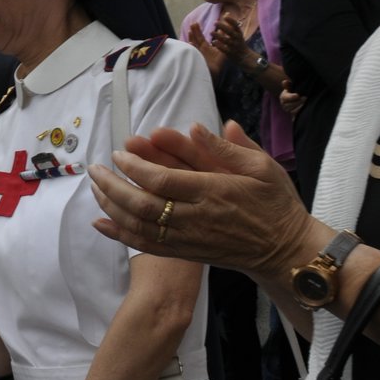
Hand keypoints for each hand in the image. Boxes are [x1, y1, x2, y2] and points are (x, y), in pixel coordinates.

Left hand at [89, 121, 314, 274]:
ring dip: (112, 206)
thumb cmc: (275, 203)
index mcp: (214, 191)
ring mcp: (188, 238)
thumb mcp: (263, 167)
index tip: (119, 153)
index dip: (135, 167)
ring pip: (139, 225)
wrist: (284, 250)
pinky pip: (145, 245)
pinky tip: (101, 222)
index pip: (163, 180)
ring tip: (95, 187)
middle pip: (142, 203)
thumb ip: (229, 147)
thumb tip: (197, 126)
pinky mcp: (184, 253)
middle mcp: (196, 217)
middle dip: (113, 185)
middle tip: (95, 169)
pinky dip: (120, 234)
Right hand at [185, 22, 223, 72]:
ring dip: (192, 38)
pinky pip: (195, 53)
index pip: (200, 38)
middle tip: (193, 23)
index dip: (197, 31)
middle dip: (194, 32)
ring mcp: (199, 55)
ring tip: (190, 31)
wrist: (216, 73)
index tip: (195, 24)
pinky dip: (193, 48)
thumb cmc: (218, 62)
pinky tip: (190, 44)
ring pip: (194, 45)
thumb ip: (221, 38)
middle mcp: (200, 51)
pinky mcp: (199, 60)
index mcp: (204, 48)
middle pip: (196, 40)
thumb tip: (224, 30)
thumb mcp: (221, 48)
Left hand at [210, 15, 251, 68]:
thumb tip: (227, 13)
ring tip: (210, 32)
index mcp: (239, 33)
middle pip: (230, 32)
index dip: (231, 20)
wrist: (245, 57)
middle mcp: (237, 39)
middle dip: (223, 27)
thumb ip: (231, 24)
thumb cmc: (238, 43)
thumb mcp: (237, 33)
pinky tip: (213, 42)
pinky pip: (224, 49)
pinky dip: (219, 45)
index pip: (236, 25)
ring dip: (218, 36)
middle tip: (214, 22)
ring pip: (226, 40)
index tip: (225, 16)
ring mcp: (234, 46)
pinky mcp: (230, 53)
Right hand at [279, 80, 305, 116]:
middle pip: (289, 105)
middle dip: (297, 102)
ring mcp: (288, 111)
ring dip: (300, 107)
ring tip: (306, 103)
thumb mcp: (292, 86)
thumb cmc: (295, 91)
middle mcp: (284, 105)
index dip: (291, 97)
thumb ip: (288, 84)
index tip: (298, 95)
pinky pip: (295, 116)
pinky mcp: (293, 115)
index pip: (285, 98)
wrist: (298, 99)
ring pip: (292, 111)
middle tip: (305, 98)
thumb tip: (284, 81)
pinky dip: (300, 112)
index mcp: (283, 97)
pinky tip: (305, 108)